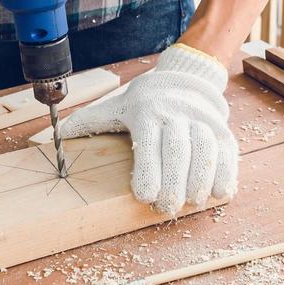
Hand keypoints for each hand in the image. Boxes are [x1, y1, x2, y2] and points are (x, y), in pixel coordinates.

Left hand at [55, 44, 238, 215]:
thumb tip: (55, 137)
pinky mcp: (223, 129)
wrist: (186, 77)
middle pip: (179, 150)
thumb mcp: (113, 106)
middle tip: (166, 208)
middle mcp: (177, 113)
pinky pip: (228, 151)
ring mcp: (203, 120)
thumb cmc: (143, 100)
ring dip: (200, 180)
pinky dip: (226, 173)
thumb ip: (88, 122)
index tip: (145, 196)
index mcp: (147, 111)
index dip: (149, 170)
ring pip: (206, 150)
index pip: (149, 142)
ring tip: (191, 202)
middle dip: (174, 183)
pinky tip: (219, 192)